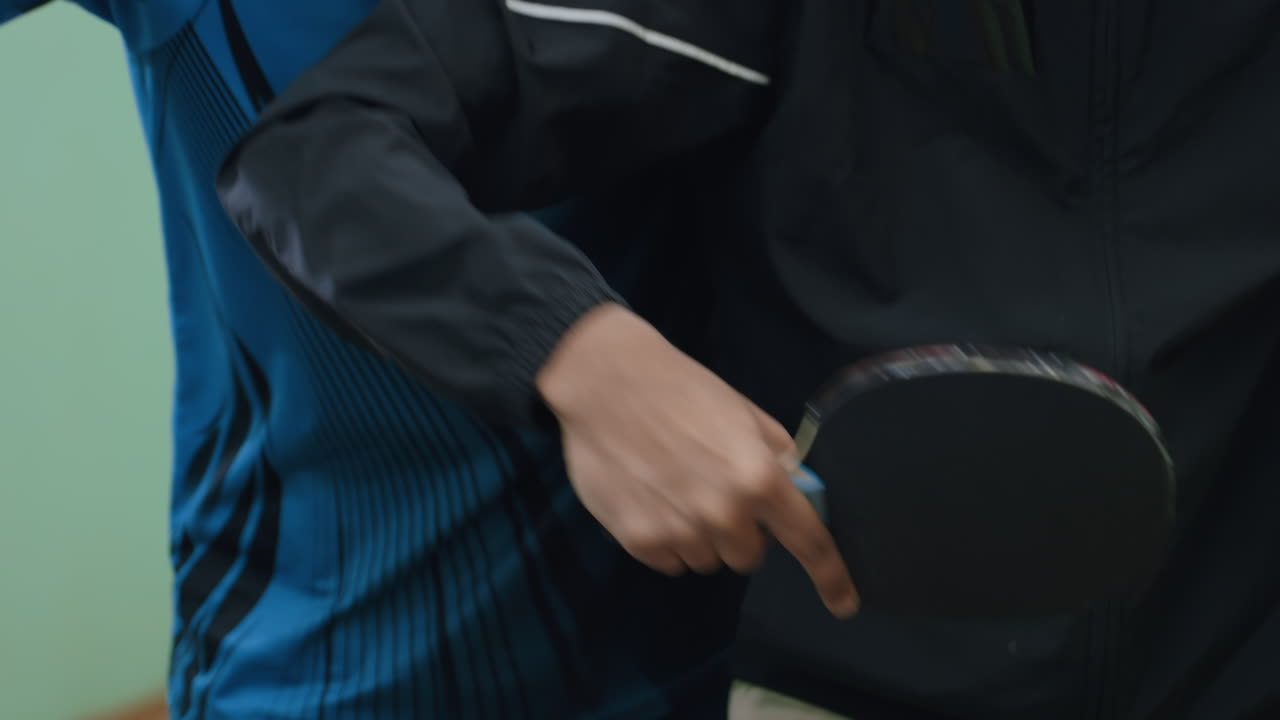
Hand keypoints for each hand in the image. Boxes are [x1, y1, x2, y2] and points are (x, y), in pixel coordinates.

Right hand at [536, 303, 858, 617]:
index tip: (843, 602)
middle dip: (740, 531)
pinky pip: (670, 562)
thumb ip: (775, 453)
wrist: (606, 381)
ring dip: (700, 536)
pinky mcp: (639, 540)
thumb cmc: (680, 388)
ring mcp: (679, 531)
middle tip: (714, 491)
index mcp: (758, 479)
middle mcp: (723, 514)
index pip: (808, 542)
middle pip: (749, 557)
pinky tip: (651, 498)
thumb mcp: (743, 411)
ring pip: (707, 560)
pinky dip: (666, 539)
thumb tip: (797, 483)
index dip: (831, 576)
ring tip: (675, 489)